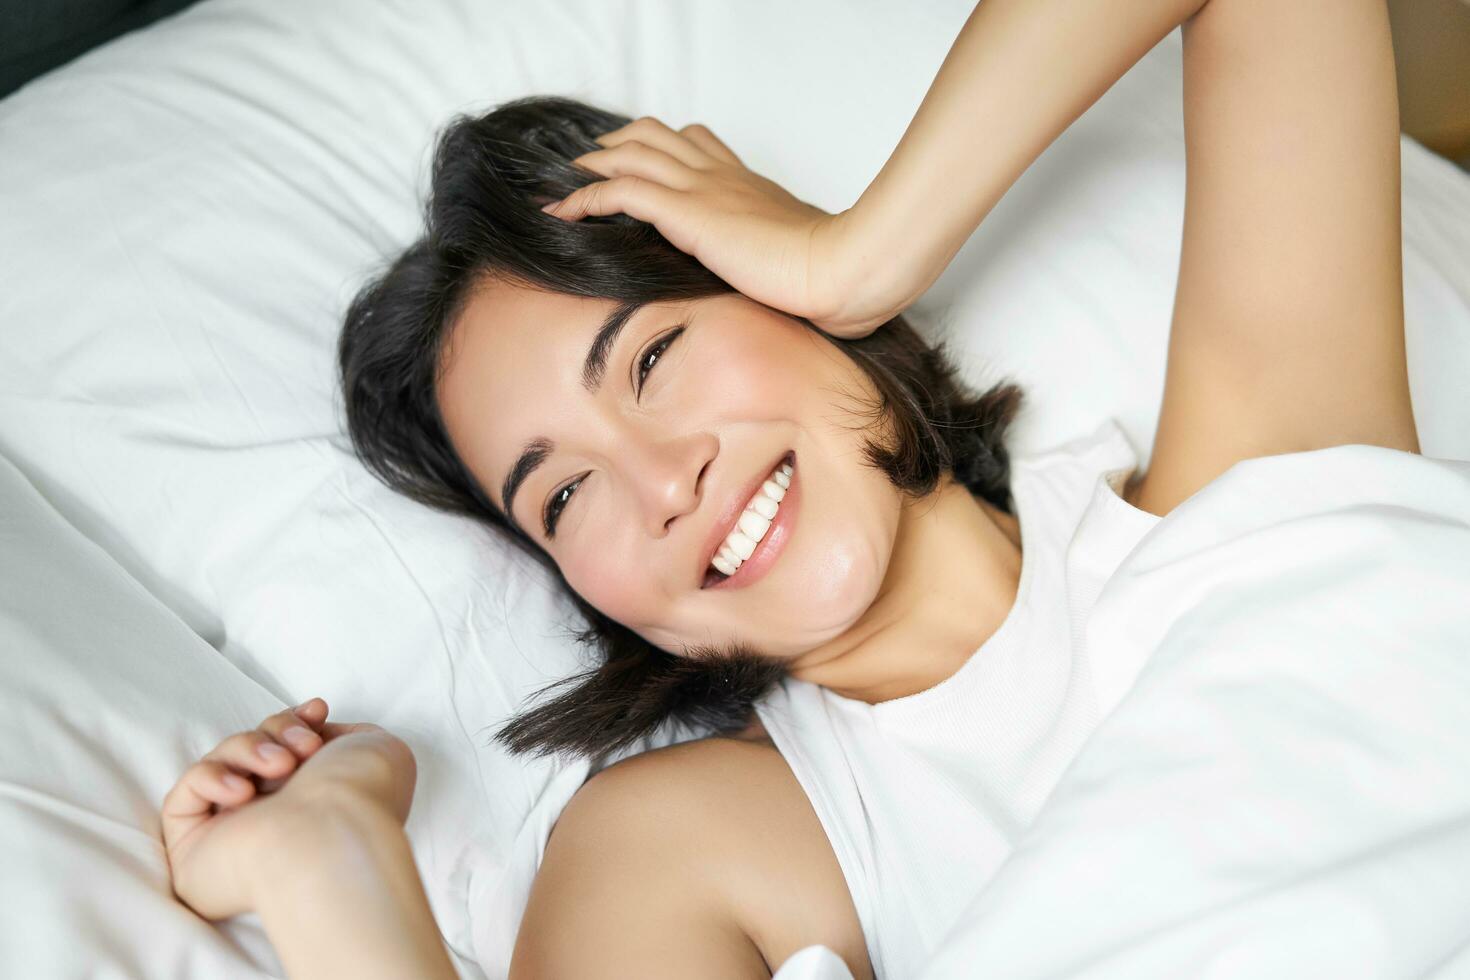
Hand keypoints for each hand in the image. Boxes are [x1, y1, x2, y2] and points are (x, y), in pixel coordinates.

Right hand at [160, 699, 415, 920]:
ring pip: (219, 763)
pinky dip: (213, 778)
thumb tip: (314, 729)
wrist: (335, 837)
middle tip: (305, 748)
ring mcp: (228, 837)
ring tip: (284, 766)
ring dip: (252, 750)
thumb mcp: (374, 747)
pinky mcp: (190, 852)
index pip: (282, 749)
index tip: (317, 710)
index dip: (292, 722)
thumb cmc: (364, 795)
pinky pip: (183, 796)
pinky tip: (244, 794)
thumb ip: (342, 734)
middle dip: (276, 732)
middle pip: (249, 749)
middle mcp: (268, 821)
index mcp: (310, 803)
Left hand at [541, 116, 893, 338]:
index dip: (662, 147)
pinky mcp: (687, 213)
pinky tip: (563, 212)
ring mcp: (703, 190)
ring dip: (593, 164)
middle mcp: (722, 177)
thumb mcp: (798, 262)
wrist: (839, 272)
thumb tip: (776, 290)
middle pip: (656, 134)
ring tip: (566, 185)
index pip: (698, 144)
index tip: (639, 162)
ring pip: (630, 151)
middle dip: (617, 144)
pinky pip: (619, 191)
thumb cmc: (832, 277)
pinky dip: (584, 198)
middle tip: (591, 164)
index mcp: (748, 185)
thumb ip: (777, 262)